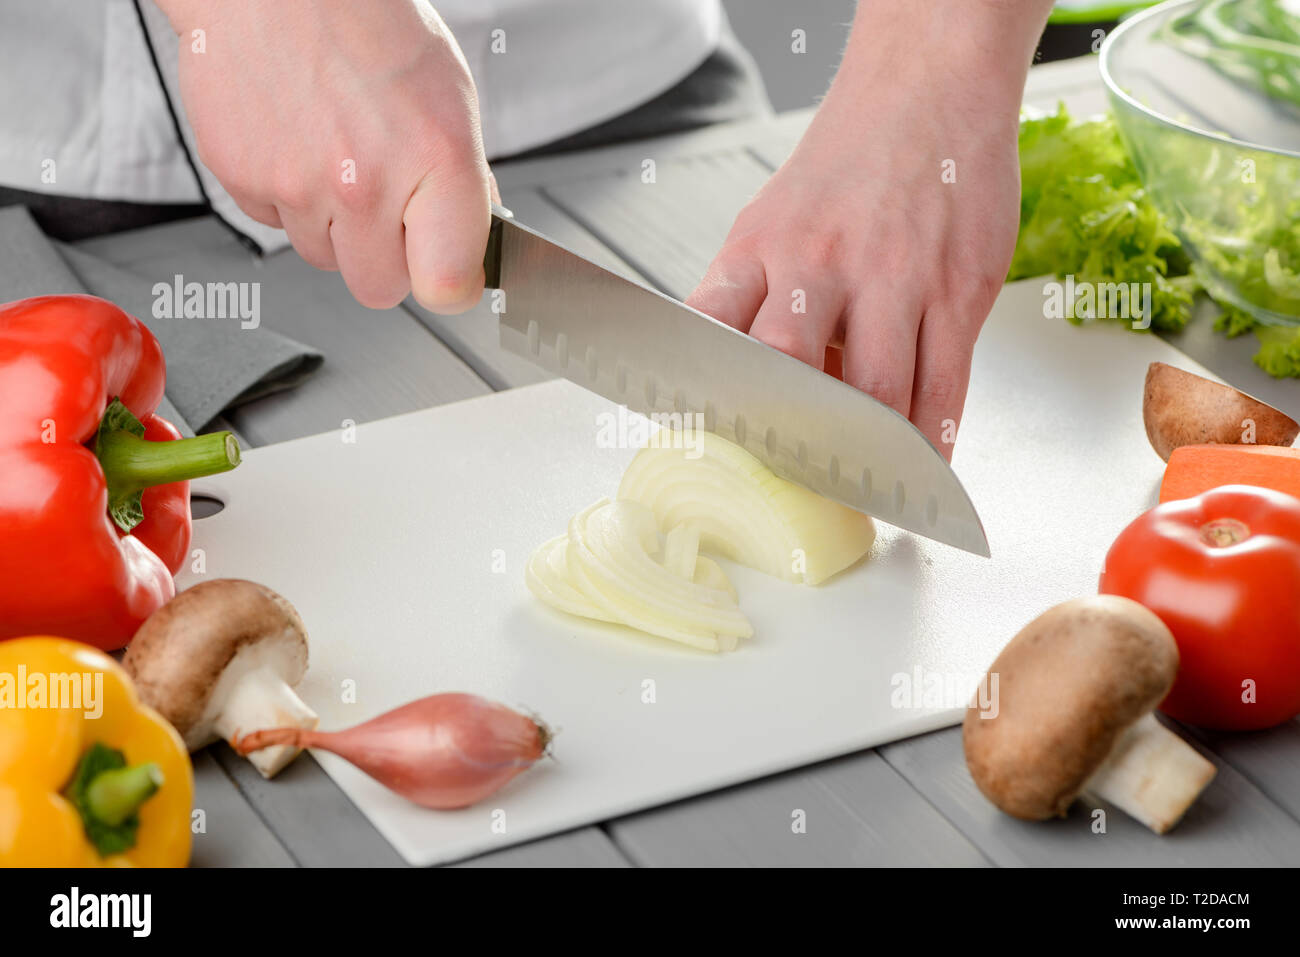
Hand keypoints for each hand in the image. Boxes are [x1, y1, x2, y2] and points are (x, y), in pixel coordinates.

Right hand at [159, 0, 492, 312]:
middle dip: (386, 259)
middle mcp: (365, 184)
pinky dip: (284, 194)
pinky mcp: (242, 178)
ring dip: (331, 225)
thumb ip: (463, 179)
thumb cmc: (365, 20)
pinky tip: (295, 140)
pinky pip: (272, 221)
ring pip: (322, 257)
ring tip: (335, 154)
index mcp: (434, 163)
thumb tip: (472, 237)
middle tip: (386, 208)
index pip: (447, 285)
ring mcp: (297, 186)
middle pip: (378, 288)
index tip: (447, 272)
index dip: (449, 283)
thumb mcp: (449, 94)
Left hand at [687, 0, 1051, 456]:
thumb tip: (725, 389)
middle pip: (788, 373)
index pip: (711, 336)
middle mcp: (817, 264)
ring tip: (863, 489)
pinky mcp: (959, 289)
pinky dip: (933, 441)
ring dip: (868, 458)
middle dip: (789, 441)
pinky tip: (922, 469)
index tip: (709, 449)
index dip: (704, 398)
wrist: (924, 89)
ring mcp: (893, 278)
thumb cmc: (843, 168)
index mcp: (755, 251)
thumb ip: (746, 302)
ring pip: (876, 395)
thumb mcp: (766, 223)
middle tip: (797, 485)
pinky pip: (946, 386)